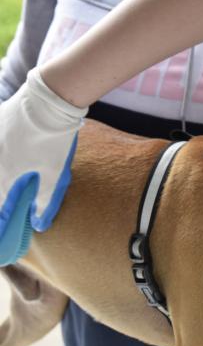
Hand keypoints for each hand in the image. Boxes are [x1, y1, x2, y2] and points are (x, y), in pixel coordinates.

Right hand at [0, 68, 87, 264]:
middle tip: (3, 222)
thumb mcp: (53, 176)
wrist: (47, 103)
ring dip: (1, 181)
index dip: (0, 224)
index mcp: (5, 176)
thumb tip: (38, 225)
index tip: (1, 242)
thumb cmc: (53, 143)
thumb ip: (44, 203)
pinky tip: (7, 161)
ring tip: (7, 180)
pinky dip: (0, 161)